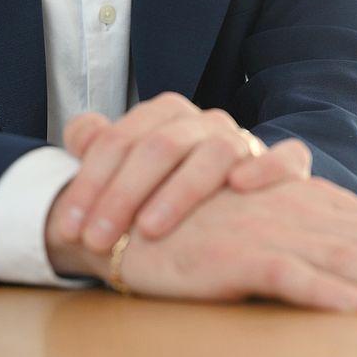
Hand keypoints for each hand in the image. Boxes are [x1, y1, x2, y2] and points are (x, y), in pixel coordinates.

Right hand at [47, 175, 356, 311]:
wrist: (129, 212)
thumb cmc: (202, 224)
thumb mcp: (266, 229)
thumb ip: (314, 239)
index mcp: (315, 210)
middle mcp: (304, 216)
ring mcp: (273, 233)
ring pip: (350, 261)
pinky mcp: (235, 256)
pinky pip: (286, 275)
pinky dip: (320, 292)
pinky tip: (354, 309)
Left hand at [56, 92, 311, 251]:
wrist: (228, 205)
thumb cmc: (166, 193)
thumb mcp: (130, 171)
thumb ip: (102, 147)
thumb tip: (79, 132)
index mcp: (167, 115)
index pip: (122, 139)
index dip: (91, 181)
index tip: (70, 226)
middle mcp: (205, 122)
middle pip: (161, 146)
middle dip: (122, 195)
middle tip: (97, 241)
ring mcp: (244, 141)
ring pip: (214, 152)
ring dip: (180, 190)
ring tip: (149, 228)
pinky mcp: (284, 165)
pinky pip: (286, 157)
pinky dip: (266, 167)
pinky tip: (241, 186)